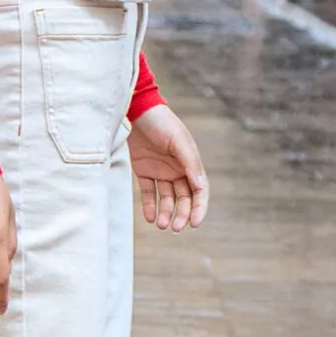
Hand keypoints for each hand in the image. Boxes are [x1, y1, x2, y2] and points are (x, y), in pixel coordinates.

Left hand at [127, 105, 208, 231]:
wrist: (135, 109)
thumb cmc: (161, 121)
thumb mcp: (178, 140)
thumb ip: (189, 162)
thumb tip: (200, 187)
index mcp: (190, 162)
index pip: (199, 191)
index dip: (199, 208)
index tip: (194, 224)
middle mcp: (177, 169)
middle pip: (184, 198)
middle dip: (181, 214)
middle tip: (174, 227)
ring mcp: (160, 171)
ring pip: (167, 198)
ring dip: (165, 212)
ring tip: (160, 224)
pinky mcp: (143, 170)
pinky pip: (149, 192)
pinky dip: (150, 206)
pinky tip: (150, 217)